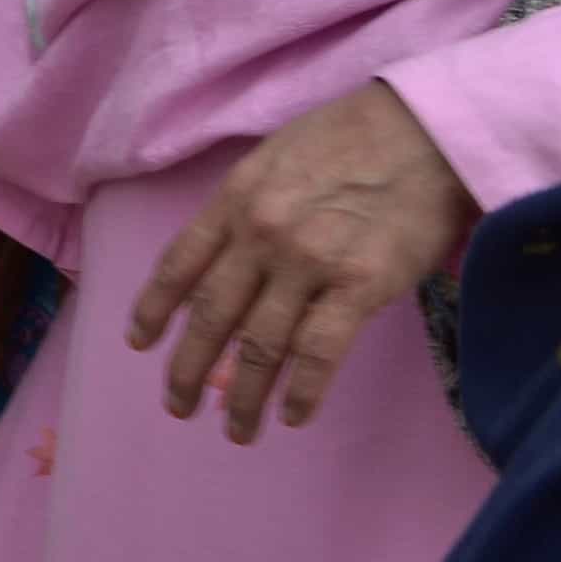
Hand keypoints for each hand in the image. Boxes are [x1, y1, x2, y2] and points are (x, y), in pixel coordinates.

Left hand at [128, 82, 475, 444]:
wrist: (421, 131)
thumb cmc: (350, 138)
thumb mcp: (272, 159)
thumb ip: (246, 207)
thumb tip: (228, 256)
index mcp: (233, 200)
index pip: (179, 265)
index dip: (154, 309)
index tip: (139, 343)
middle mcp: (259, 235)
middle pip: (211, 314)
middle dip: (189, 368)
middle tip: (178, 406)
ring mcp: (306, 262)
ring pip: (259, 344)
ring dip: (244, 395)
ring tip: (238, 430)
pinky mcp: (359, 286)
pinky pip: (318, 351)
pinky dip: (301, 391)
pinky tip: (291, 416)